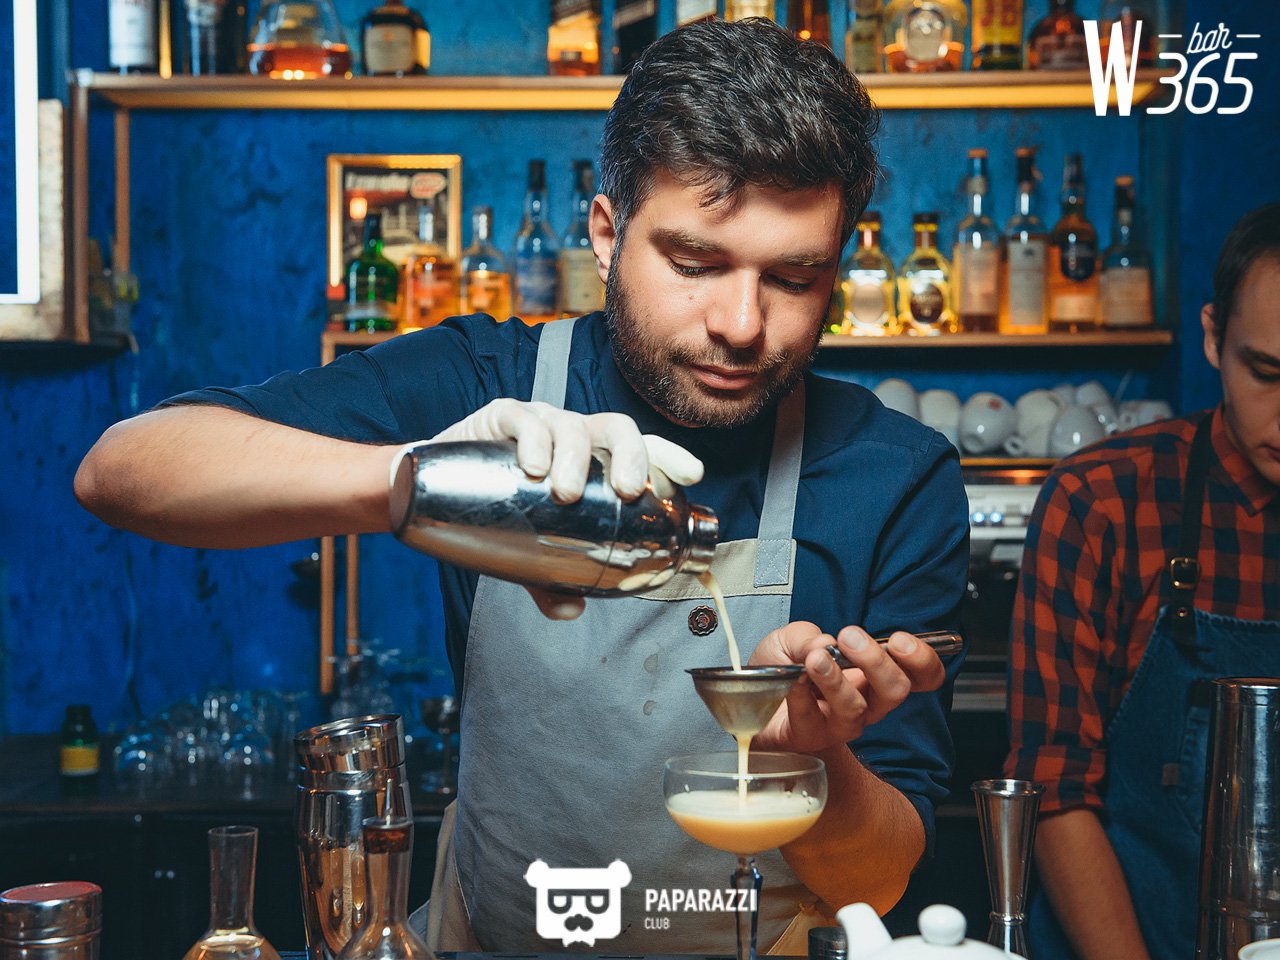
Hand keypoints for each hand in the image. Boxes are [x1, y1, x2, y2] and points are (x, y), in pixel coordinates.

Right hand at [427, 398, 703, 619]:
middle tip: (629, 492)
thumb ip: (550, 580)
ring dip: (574, 458)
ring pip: (572, 425)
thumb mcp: (528, 551)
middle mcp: (573, 435)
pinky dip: (534, 440)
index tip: (693, 475)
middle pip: (616, 429)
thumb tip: (571, 611)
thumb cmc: (497, 512)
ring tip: (565, 493)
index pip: (640, 449)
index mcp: (592, 460)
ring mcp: (539, 421)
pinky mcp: (501, 417)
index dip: (669, 457)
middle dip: (632, 455)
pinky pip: (525, 420)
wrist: (431, 487)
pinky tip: (533, 467)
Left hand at [748, 622, 946, 752]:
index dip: (922, 660)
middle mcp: (864, 703)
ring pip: (856, 709)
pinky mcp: (810, 737)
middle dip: (876, 660)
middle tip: (850, 637)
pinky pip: (813, 719)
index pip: (920, 675)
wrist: (747, 698)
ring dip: (836, 679)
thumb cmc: (780, 669)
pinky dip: (802, 695)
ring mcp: (839, 724)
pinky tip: (793, 680)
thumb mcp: (791, 638)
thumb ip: (808, 635)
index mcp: (872, 675)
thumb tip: (825, 643)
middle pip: (895, 690)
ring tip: (815, 659)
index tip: (900, 641)